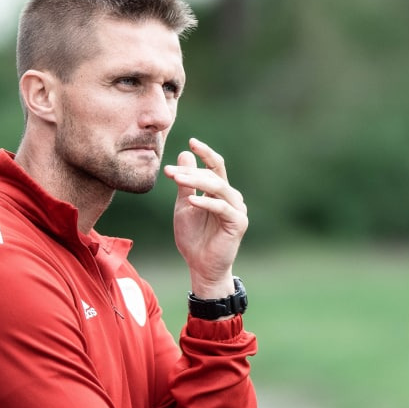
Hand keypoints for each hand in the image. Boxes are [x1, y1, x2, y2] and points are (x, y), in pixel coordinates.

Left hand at [163, 138, 247, 295]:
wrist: (200, 266)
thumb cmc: (194, 237)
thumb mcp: (184, 205)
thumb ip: (185, 183)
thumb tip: (184, 155)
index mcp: (220, 191)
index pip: (216, 165)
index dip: (206, 153)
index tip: (191, 141)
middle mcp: (232, 197)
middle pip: (214, 175)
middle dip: (191, 172)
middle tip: (170, 171)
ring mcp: (237, 210)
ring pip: (218, 188)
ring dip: (197, 182)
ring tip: (177, 179)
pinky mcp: (238, 223)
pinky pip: (222, 208)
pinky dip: (206, 202)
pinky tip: (191, 200)